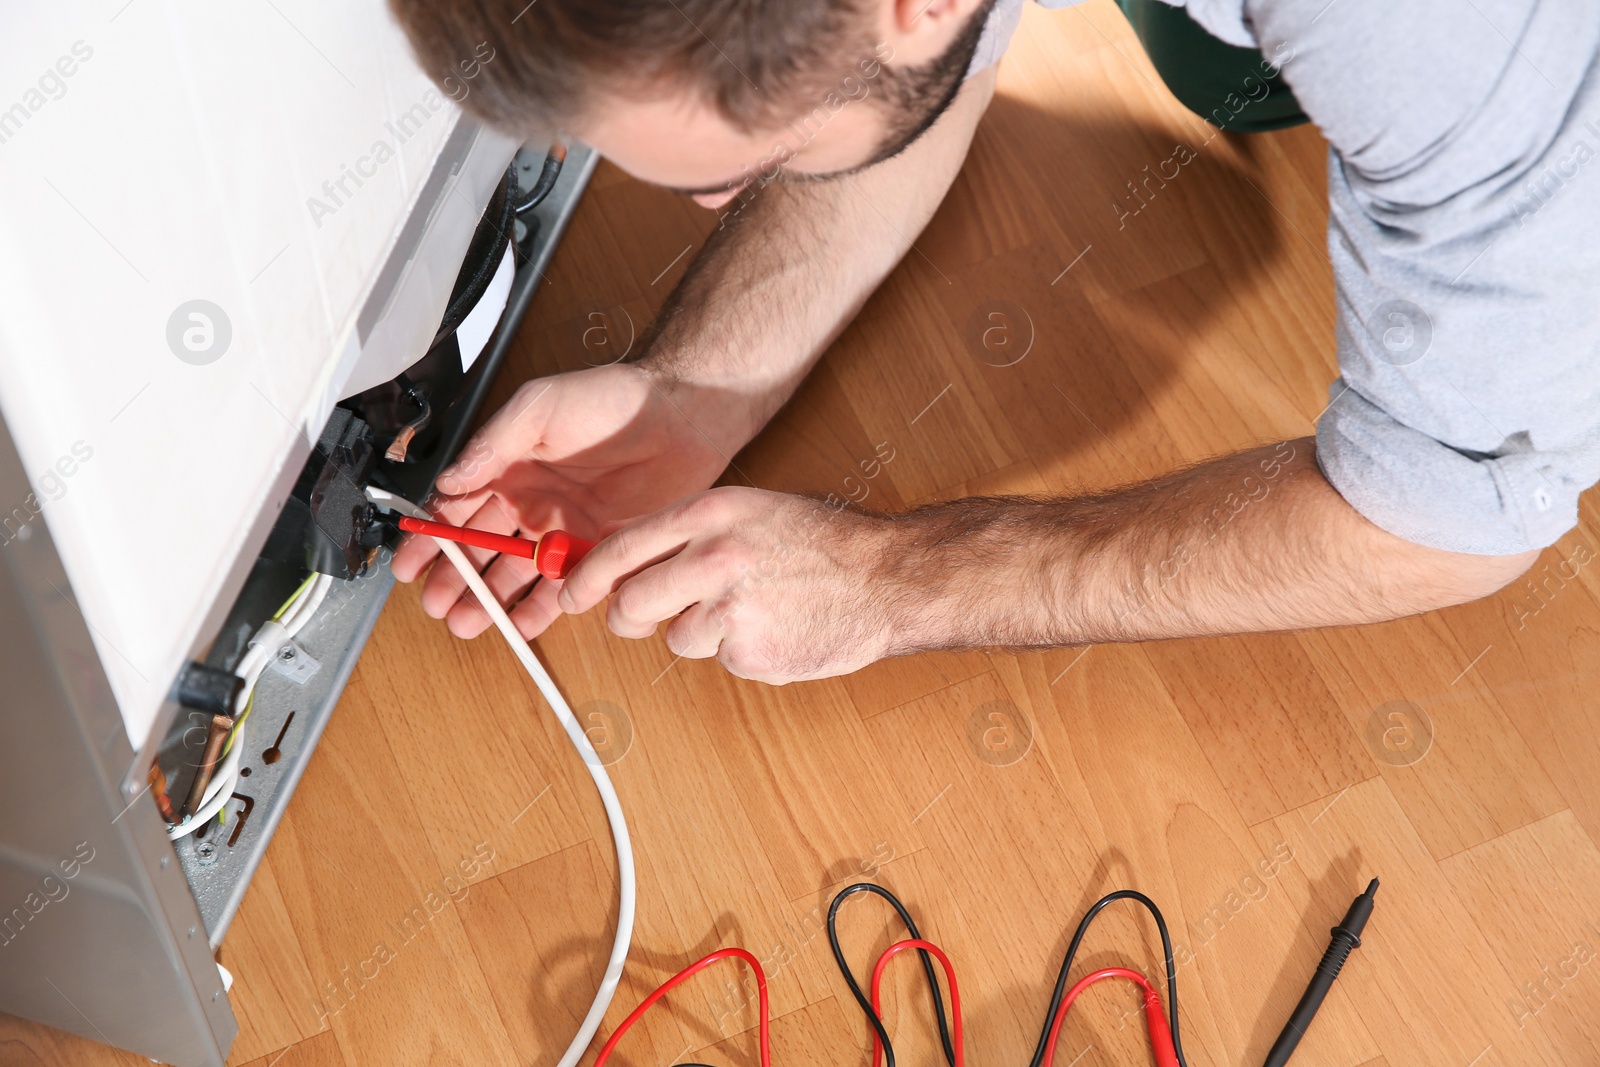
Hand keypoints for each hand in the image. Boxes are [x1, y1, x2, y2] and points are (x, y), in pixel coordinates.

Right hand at [391, 363, 744, 638]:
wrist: (682, 415)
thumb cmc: (612, 398)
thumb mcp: (538, 407)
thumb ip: (492, 444)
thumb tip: (450, 479)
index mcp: (508, 469)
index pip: (458, 511)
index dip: (432, 540)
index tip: (411, 565)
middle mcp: (531, 503)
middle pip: (481, 552)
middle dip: (456, 580)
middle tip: (438, 605)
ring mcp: (564, 530)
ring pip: (516, 575)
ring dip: (490, 601)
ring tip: (467, 623)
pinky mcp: (599, 550)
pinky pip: (564, 586)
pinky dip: (542, 609)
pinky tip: (520, 624)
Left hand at [557, 487, 901, 683]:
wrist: (888, 580)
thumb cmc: (823, 542)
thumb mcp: (751, 511)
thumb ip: (691, 532)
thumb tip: (629, 561)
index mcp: (712, 515)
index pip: (621, 549)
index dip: (586, 578)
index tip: (571, 593)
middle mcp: (714, 559)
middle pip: (631, 605)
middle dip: (632, 618)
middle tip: (648, 617)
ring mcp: (731, 611)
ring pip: (675, 639)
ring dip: (699, 634)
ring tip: (749, 610)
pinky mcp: (750, 654)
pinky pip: (720, 659)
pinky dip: (739, 651)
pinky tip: (774, 627)